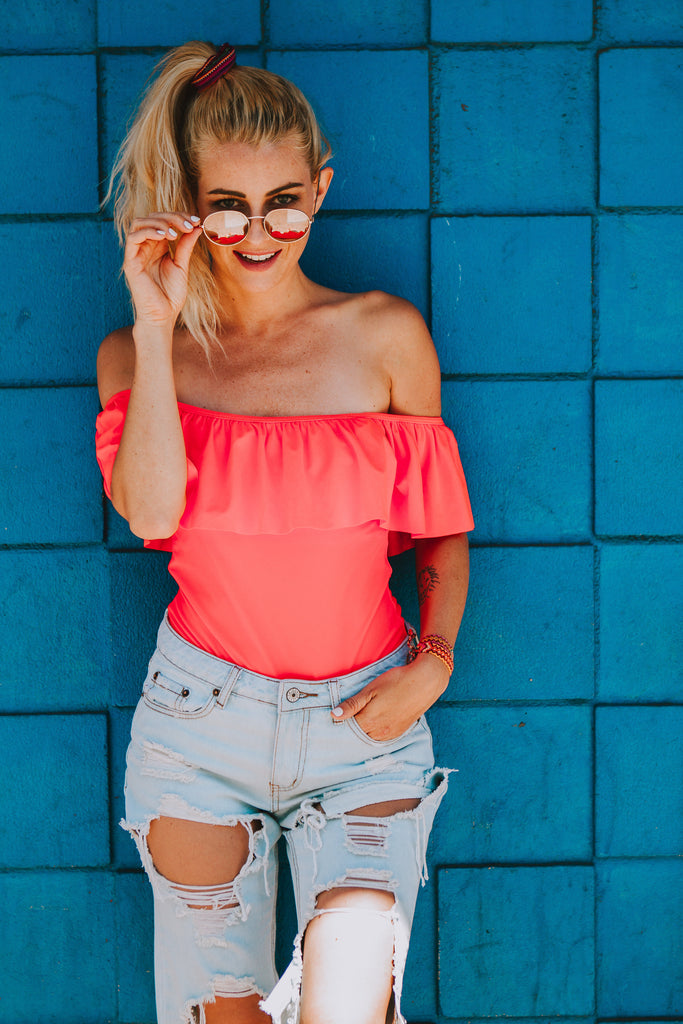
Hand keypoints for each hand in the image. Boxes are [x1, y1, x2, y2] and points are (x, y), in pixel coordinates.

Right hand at [123, 212, 202, 325]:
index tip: (197, 221)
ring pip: (140, 223)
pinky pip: (133, 238)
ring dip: (160, 222)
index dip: (179, 217)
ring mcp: (137, 253)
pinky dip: (149, 231)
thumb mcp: (182, 266)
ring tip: (176, 232)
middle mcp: (145, 247)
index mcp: (157, 247)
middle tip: (190, 224)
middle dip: (173, 217)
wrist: (162, 316)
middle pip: (153, 218)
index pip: (164, 221)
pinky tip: (165, 236)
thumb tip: (197, 226)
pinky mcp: (130, 262)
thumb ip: (186, 246)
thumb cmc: (171, 295)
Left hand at [331, 653, 450, 741]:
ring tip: (365, 715)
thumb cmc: (396, 681)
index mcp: (369, 720)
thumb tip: (334, 715)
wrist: (424, 682)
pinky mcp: (399, 732)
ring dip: (364, 730)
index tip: (340, 713)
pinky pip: (382, 738)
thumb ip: (352, 704)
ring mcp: (390, 733)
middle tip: (352, 713)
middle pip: (358, 734)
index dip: (342, 720)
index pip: (347, 727)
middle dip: (353, 726)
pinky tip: (376, 721)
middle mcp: (379, 731)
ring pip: (370, 737)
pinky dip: (376, 732)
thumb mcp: (371, 689)